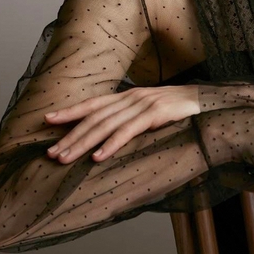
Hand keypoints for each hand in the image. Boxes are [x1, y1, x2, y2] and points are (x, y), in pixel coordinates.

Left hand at [45, 85, 199, 163]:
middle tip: (51, 152)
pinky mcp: (155, 113)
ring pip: (106, 124)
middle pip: (94, 117)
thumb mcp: (149, 110)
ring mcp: (142, 104)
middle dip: (70, 135)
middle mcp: (131, 97)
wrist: (205, 100)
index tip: (47, 119)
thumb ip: (129, 118)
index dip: (70, 111)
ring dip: (83, 142)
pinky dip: (111, 144)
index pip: (93, 103)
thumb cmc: (177, 109)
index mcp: (127, 96)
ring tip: (65, 158)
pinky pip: (128, 131)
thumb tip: (107, 135)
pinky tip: (98, 156)